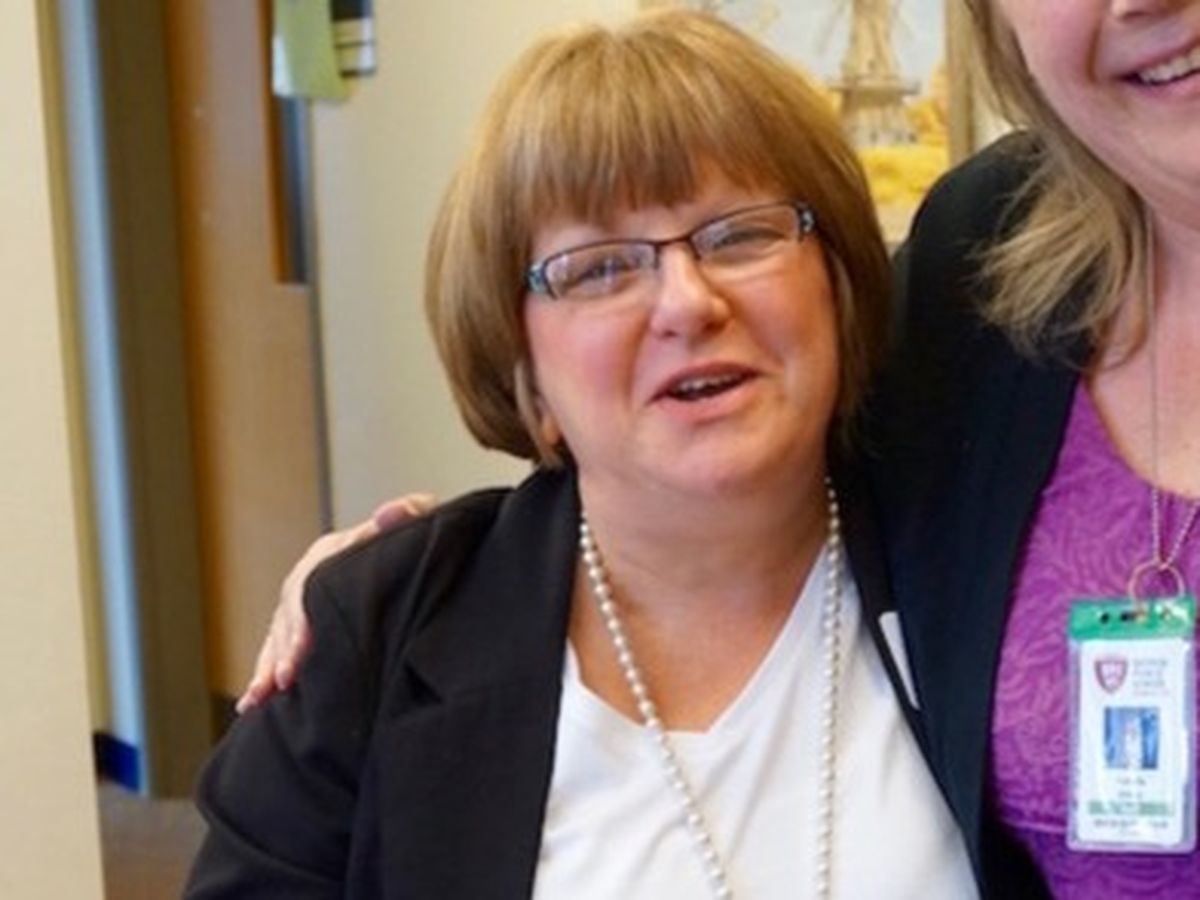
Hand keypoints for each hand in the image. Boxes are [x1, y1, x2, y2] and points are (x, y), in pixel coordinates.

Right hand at [235, 493, 436, 712]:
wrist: (413, 553)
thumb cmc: (414, 540)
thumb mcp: (418, 522)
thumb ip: (410, 512)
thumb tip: (390, 512)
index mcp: (331, 552)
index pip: (307, 584)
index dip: (303, 616)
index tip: (304, 645)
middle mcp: (310, 577)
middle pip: (287, 615)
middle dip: (283, 649)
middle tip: (284, 679)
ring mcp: (304, 603)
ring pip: (276, 637)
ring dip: (266, 668)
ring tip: (257, 699)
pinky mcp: (305, 627)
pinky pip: (278, 651)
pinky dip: (265, 674)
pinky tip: (252, 703)